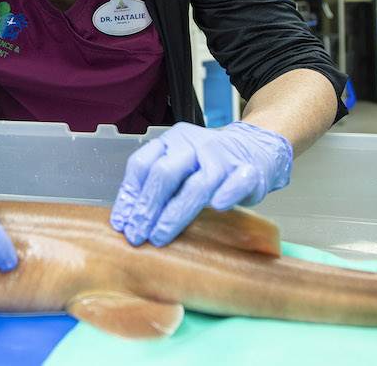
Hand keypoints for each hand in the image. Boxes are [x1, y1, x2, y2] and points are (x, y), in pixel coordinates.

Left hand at [110, 121, 291, 246]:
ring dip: (175, 213)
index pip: (142, 164)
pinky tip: (218, 207)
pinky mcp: (248, 170)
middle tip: (137, 235)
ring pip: (197, 184)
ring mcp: (222, 156)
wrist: (255, 147)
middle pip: (165, 174)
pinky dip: (227, 195)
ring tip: (161, 236)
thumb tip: (127, 220)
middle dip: (147, 208)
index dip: (129, 196)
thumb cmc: (209, 164)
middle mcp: (194, 145)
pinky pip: (237, 181)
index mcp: (172, 141)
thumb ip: (155, 185)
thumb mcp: (179, 166)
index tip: (121, 223)